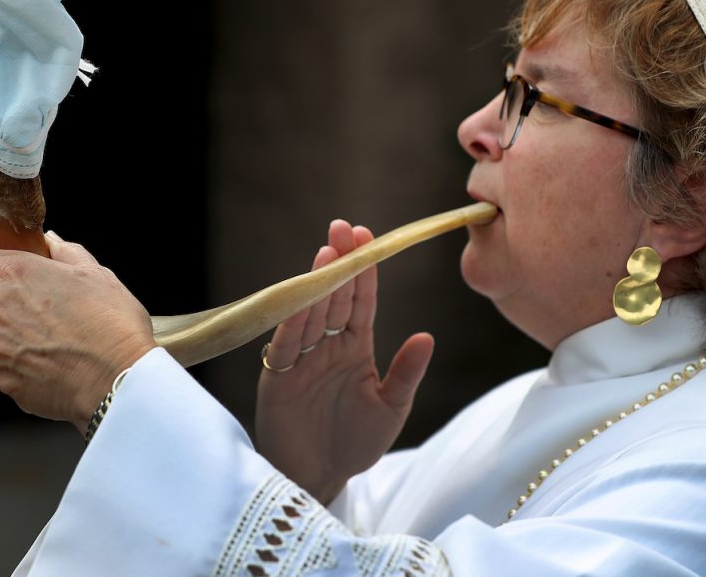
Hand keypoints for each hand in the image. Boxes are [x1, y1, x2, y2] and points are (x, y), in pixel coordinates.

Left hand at [0, 232, 155, 435]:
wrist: (119, 376)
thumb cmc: (112, 323)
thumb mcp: (95, 274)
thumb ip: (65, 253)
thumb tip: (52, 242)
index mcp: (13, 275)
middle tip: (9, 315)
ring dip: (5, 343)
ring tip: (46, 343)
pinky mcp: (6, 383)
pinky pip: (4, 373)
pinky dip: (22, 369)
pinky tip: (54, 364)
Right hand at [256, 220, 433, 503]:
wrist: (318, 477)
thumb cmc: (355, 443)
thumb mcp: (390, 408)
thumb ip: (406, 373)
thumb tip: (427, 336)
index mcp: (355, 347)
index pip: (361, 301)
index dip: (364, 269)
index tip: (368, 236)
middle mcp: (327, 345)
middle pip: (334, 297)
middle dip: (340, 263)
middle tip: (344, 228)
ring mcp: (302, 357)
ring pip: (311, 312)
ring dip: (318, 283)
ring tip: (327, 253)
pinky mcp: (278, 375)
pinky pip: (286, 343)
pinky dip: (292, 319)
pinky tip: (300, 295)